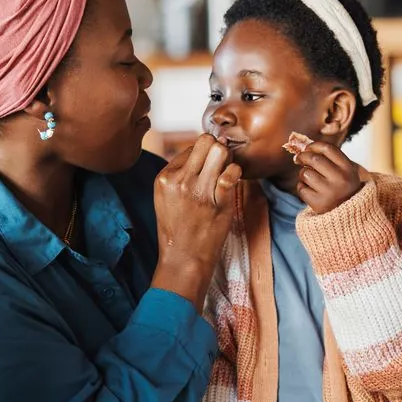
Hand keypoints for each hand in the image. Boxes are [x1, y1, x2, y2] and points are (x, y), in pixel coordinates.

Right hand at [153, 134, 241, 306]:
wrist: (184, 259)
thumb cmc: (177, 229)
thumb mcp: (165, 198)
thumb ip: (179, 175)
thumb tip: (200, 153)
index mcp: (165, 177)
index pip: (191, 146)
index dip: (204, 153)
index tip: (207, 167)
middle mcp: (180, 180)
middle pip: (206, 142)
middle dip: (217, 149)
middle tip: (220, 165)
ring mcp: (200, 191)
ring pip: (221, 151)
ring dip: (227, 160)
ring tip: (225, 174)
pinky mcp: (218, 202)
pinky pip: (233, 172)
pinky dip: (236, 174)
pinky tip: (231, 185)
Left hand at [295, 141, 362, 213]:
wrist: (348, 214)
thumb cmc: (342, 186)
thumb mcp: (344, 171)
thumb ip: (329, 158)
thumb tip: (304, 146)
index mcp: (348, 168)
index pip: (328, 149)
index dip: (314, 145)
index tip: (307, 148)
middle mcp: (340, 179)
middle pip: (314, 159)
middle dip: (303, 156)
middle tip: (298, 159)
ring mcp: (329, 192)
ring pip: (305, 173)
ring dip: (303, 174)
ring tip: (308, 178)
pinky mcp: (318, 203)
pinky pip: (301, 188)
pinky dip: (302, 187)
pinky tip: (309, 190)